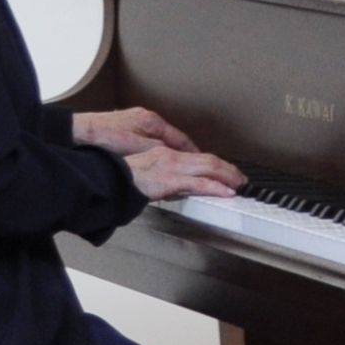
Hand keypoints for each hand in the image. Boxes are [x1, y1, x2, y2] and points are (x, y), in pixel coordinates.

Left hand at [75, 106, 195, 156]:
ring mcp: (135, 122)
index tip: (203, 163)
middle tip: (192, 167)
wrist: (75, 131)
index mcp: (151, 121)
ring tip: (174, 166)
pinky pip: (148, 140)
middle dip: (183, 153)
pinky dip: (155, 150)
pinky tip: (151, 160)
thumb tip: (174, 156)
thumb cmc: (101, 137)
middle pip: (172, 139)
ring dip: (168, 152)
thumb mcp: (133, 146)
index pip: (181, 139)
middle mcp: (146, 118)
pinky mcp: (125, 127)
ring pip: (160, 140)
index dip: (193, 153)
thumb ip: (156, 150)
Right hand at [126, 147, 242, 202]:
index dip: (215, 164)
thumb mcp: (144, 173)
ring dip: (228, 176)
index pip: (197, 156)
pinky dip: (215, 187)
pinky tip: (226, 192)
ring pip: (208, 168)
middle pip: (208, 160)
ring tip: (239, 184)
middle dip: (228, 169)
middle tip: (240, 178)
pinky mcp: (170, 180)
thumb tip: (175, 186)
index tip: (226, 171)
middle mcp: (171, 156)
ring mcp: (171, 167)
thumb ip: (161, 176)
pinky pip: (198, 183)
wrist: (105, 179)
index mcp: (164, 152)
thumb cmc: (118, 178)